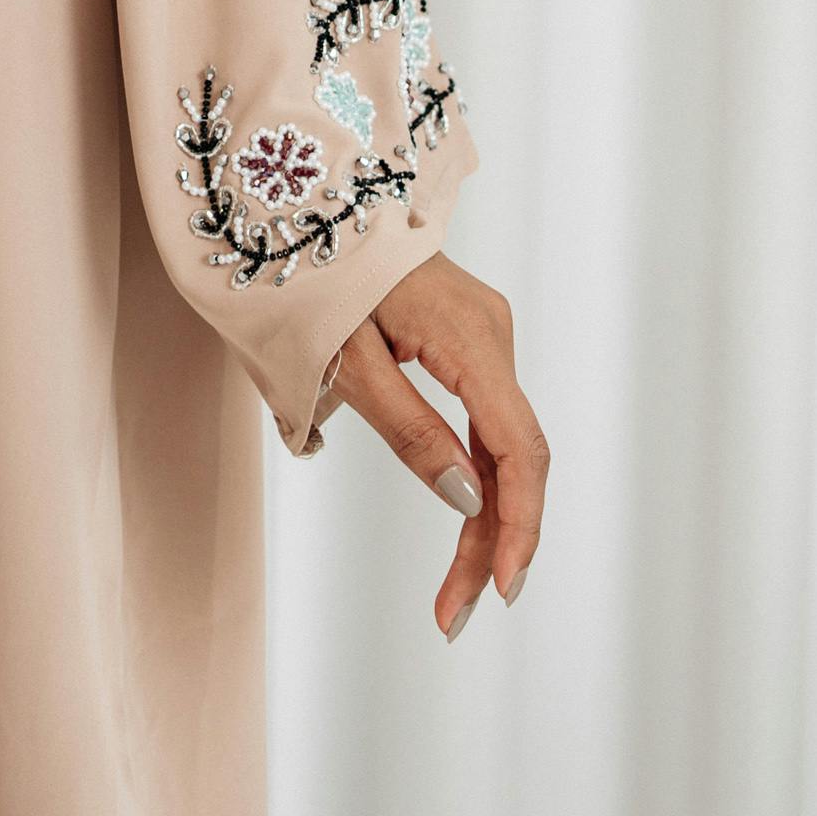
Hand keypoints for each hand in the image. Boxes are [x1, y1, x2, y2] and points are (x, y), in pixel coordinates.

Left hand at [327, 252, 544, 637]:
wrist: (298, 203)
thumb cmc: (310, 276)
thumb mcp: (347, 360)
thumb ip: (409, 429)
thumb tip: (468, 503)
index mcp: (468, 333)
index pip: (518, 446)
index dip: (518, 524)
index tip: (500, 589)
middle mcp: (491, 331)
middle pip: (513, 454)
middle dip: (492, 538)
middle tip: (454, 614)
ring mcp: (483, 333)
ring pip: (502, 443)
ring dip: (485, 517)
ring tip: (453, 594)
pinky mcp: (467, 339)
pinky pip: (484, 418)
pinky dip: (475, 474)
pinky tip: (466, 524)